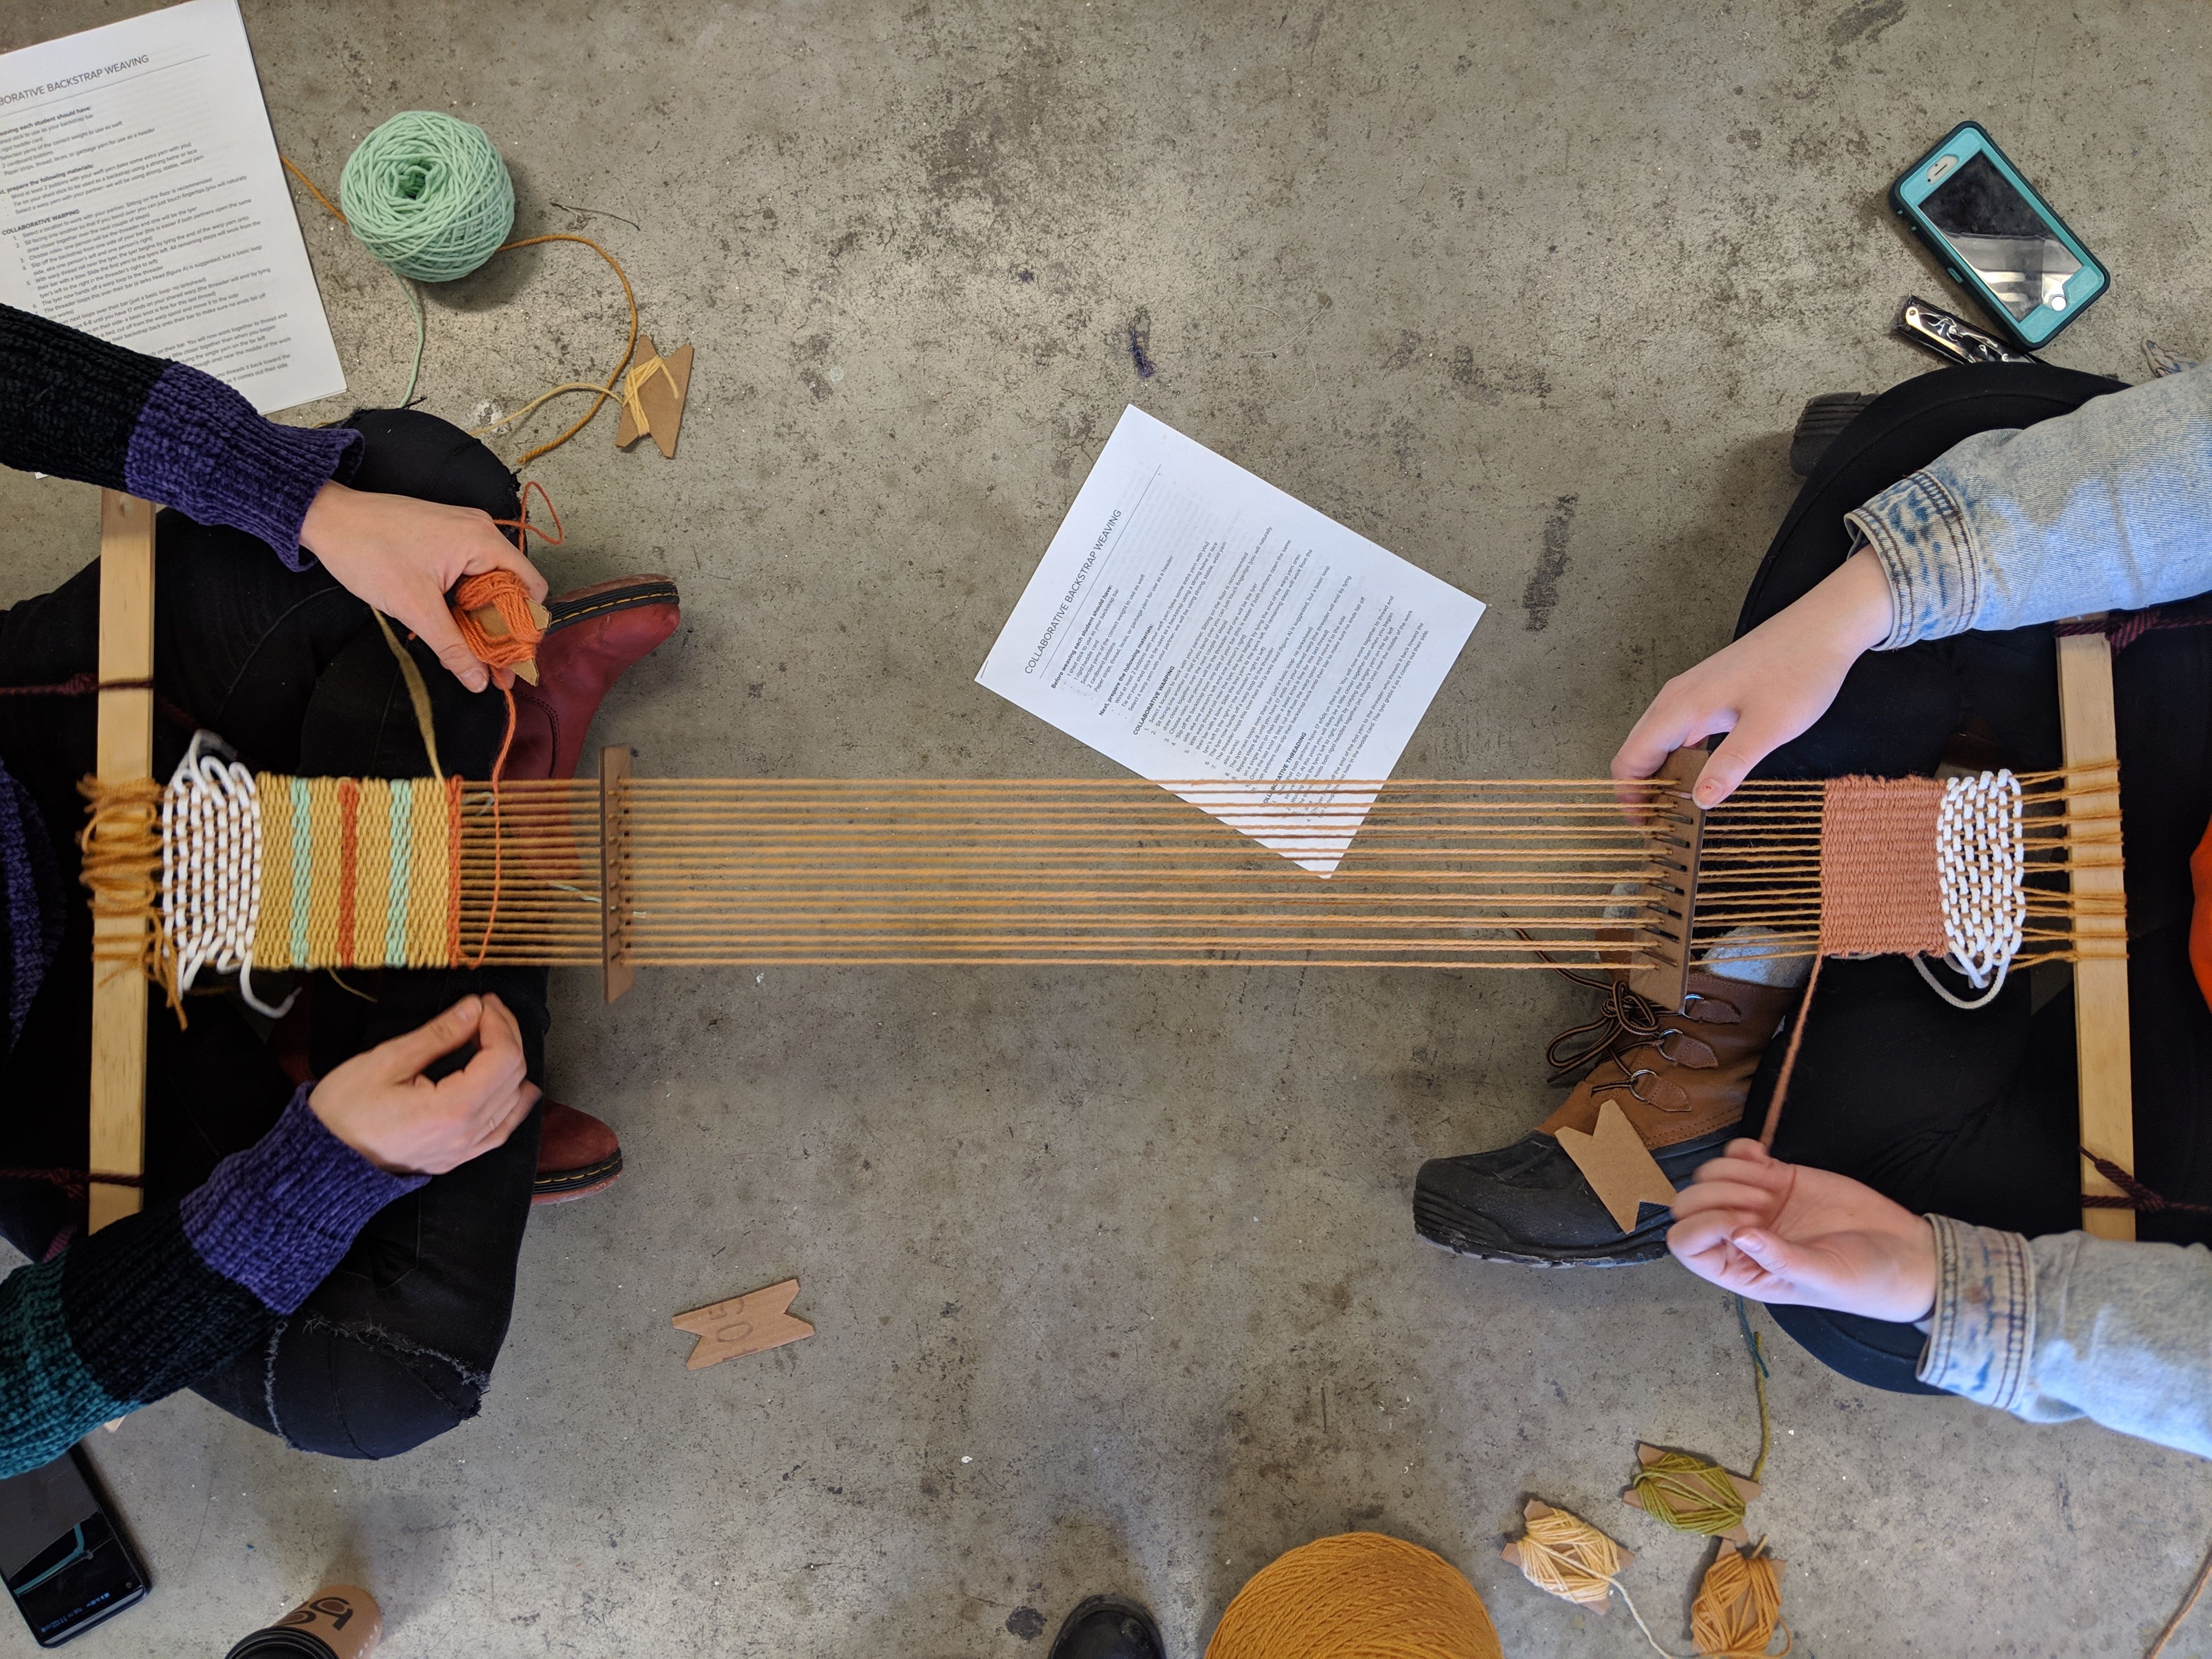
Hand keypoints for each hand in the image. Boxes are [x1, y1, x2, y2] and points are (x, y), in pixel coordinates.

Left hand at [299, 480, 549, 693]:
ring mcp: (463, 531)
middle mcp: (481, 531)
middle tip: (492, 669)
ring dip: (480, 618)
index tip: (512, 661)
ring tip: (468, 652)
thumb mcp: (415, 607)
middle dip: (502, 630)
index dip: (524, 629)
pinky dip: (464, 601)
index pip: (530, 589)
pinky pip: (469, 573)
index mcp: (483, 541)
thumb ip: (453, 647)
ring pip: (488, 584)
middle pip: (512, 589)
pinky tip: (450, 624)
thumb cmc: (369, 552)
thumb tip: (479, 682)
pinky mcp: (445, 536)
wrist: (326, 517)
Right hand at [307, 994, 539, 1175]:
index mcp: (452, 1110)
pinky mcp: (456, 1158)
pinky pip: (500, 1130)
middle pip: (513, 1076)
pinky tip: (510, 1086)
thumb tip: (474, 1009)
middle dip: (506, 1035)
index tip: (484, 1003)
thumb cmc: (344, 1112)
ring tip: (491, 1038)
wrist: (321, 1160)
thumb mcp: (387, 1062)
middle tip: (485, 1011)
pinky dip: (510, 1102)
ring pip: (513, 1103)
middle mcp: (466, 1135)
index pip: (503, 1058)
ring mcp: (463, 1151)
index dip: (500, 1023)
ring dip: (510, 1065)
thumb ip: (438, 1035)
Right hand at [1613, 548, 1893, 806]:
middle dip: (1643, 791)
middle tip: (1666, 825)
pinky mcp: (1709, 692)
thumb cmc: (1798, 671)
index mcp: (1680, 708)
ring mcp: (1692, 693)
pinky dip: (1681, 758)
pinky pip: (1679, 732)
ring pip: (1657, 742)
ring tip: (1684, 807)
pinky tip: (1704, 775)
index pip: (1629, 760)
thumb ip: (1729, 766)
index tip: (1648, 827)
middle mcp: (1676, 698)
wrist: (1824, 628)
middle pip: (1637, 752)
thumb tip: (1699, 801)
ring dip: (1663, 775)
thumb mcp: (1768, 729)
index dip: (1630, 798)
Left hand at [1667, 1139, 1938, 1322]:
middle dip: (1718, 1196)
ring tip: (1773, 1190)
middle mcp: (1740, 1236)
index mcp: (1741, 1270)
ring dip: (1733, 1173)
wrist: (1905, 1255)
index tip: (1744, 1222)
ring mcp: (1757, 1203)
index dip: (1703, 1226)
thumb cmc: (1864, 1280)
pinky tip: (1770, 1162)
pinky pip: (1737, 1154)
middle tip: (1764, 1204)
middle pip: (1689, 1204)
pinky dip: (1744, 1150)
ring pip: (1709, 1174)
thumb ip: (1779, 1259)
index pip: (1685, 1244)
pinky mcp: (1778, 1178)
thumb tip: (1739, 1236)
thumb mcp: (1822, 1278)